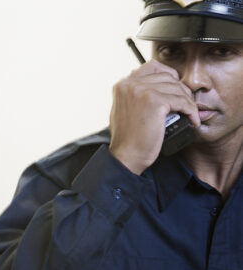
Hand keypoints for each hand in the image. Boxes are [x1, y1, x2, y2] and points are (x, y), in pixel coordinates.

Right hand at [109, 59, 199, 174]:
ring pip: (177, 88)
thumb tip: (148, 88)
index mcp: (122, 85)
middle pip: (167, 76)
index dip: (168, 75)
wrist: (126, 156)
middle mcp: (130, 84)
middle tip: (186, 103)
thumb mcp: (122, 111)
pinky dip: (191, 110)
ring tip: (190, 113)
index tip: (175, 88)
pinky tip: (192, 119)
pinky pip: (182, 101)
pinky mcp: (155, 102)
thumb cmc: (126, 139)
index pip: (151, 66)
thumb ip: (132, 96)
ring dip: (187, 100)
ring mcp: (142, 91)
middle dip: (180, 89)